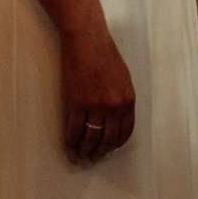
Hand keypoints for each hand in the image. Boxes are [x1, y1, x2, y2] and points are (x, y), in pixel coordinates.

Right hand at [61, 24, 135, 162]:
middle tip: (92, 158)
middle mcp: (115, 105)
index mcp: (128, 100)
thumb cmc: (105, 56)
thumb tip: (116, 119)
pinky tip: (69, 143)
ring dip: (84, 149)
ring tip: (79, 154)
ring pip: (90, 138)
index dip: (115, 145)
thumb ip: (121, 99)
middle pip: (108, 139)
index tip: (108, 150)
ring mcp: (96, 105)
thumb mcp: (123, 79)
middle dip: (99, 152)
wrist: (87, 40)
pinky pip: (74, 129)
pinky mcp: (76, 102)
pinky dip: (71, 140)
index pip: (125, 132)